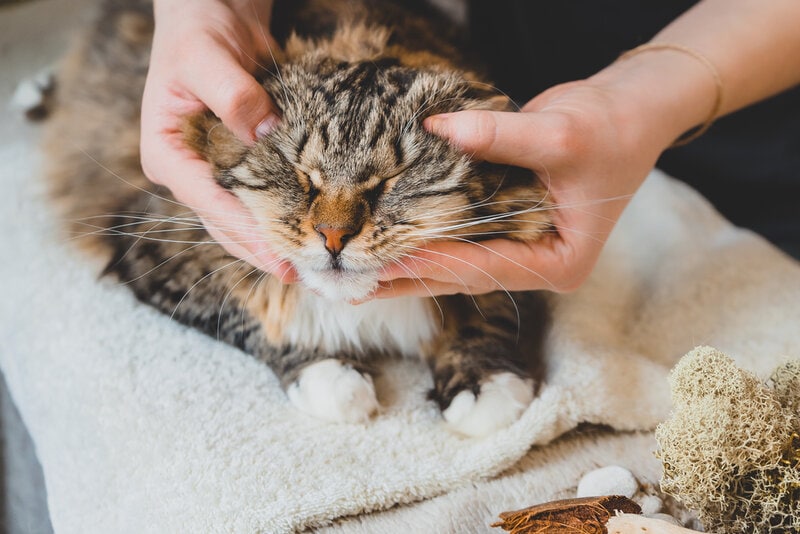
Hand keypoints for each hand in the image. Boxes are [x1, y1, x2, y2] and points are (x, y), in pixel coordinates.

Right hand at [140, 0, 295, 279]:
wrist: (212, 14)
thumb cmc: (198, 31)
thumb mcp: (207, 56)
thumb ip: (232, 94)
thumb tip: (264, 131)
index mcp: (166, 152)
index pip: (207, 201)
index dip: (244, 231)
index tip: (277, 253)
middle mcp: (187, 170)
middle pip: (222, 223)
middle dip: (259, 250)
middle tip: (299, 273)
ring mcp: (212, 171)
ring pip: (239, 220)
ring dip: (268, 244)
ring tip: (304, 266)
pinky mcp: (237, 165)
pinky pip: (256, 201)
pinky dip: (277, 219)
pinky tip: (302, 233)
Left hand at [375, 77, 674, 296]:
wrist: (628, 112)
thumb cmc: (611, 129)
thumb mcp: (560, 134)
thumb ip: (499, 135)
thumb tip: (437, 127)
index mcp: (559, 262)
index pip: (485, 268)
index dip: (434, 263)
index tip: (384, 261)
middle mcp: (536, 263)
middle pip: (461, 278)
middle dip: (408, 279)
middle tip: (352, 284)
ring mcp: (519, 248)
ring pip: (454, 266)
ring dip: (407, 268)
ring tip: (356, 276)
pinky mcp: (503, 228)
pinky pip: (456, 241)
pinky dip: (422, 242)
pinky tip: (385, 245)